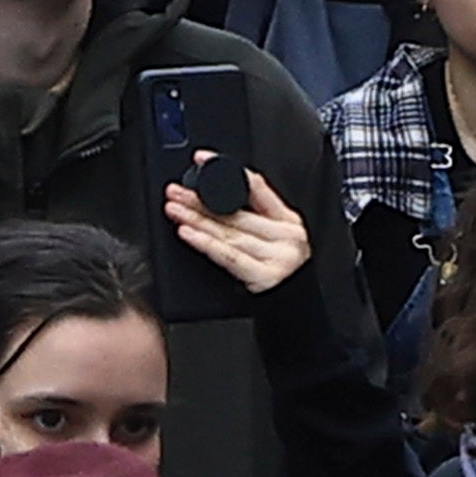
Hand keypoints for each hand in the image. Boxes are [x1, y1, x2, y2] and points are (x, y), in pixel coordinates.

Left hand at [165, 166, 315, 298]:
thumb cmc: (285, 280)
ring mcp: (276, 257)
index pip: (256, 187)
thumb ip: (256, 222)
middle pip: (236, 213)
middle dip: (200, 200)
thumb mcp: (280, 243)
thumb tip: (213, 205)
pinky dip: (205, 244)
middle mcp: (285, 236)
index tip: (202, 159)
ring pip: (229, 233)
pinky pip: (228, 256)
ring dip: (196, 219)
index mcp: (289, 221)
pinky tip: (188, 233)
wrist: (301, 317)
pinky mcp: (264, 277)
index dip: (226, 170)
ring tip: (174, 209)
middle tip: (175, 191)